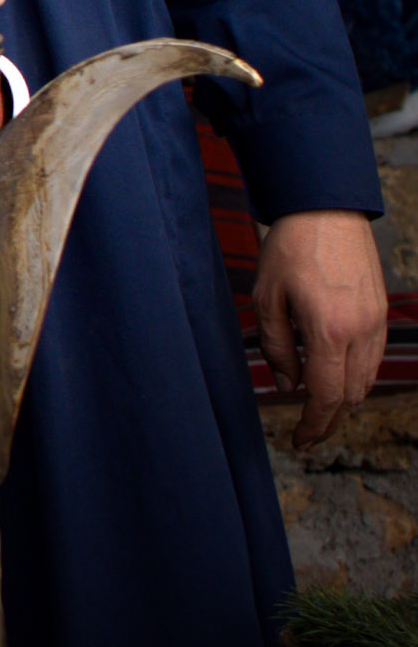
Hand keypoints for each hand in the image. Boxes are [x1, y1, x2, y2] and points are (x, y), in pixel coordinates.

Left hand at [254, 209, 386, 447]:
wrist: (325, 207)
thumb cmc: (290, 247)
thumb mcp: (266, 296)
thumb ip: (275, 346)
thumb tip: (287, 385)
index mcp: (328, 330)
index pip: (326, 397)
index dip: (313, 425)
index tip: (300, 440)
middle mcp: (360, 332)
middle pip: (351, 396)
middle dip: (329, 420)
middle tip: (308, 433)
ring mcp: (376, 322)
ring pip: (367, 380)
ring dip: (345, 400)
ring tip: (320, 408)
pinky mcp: (382, 311)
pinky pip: (374, 358)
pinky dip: (358, 376)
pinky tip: (338, 376)